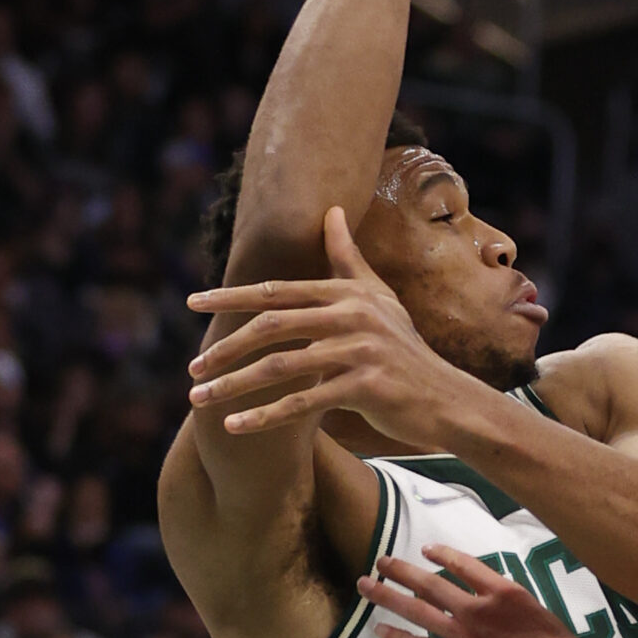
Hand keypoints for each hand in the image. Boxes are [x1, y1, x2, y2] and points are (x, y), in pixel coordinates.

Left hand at [186, 206, 483, 440]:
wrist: (445, 398)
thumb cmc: (405, 348)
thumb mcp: (378, 298)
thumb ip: (348, 258)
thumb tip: (332, 211)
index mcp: (348, 294)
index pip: (277, 291)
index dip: (231, 296)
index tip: (192, 302)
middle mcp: (353, 316)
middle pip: (271, 326)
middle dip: (225, 347)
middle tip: (193, 368)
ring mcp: (360, 351)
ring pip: (280, 366)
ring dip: (234, 385)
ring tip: (200, 400)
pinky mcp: (366, 387)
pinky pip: (303, 402)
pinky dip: (265, 416)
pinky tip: (234, 426)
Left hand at [360, 545, 608, 637]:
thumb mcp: (542, 618)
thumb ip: (517, 613)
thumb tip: (506, 617)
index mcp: (506, 592)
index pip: (466, 565)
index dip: (443, 555)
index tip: (425, 549)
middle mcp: (480, 608)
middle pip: (432, 583)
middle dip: (402, 571)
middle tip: (380, 561)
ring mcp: (468, 637)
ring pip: (419, 610)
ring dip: (389, 596)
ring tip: (366, 586)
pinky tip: (381, 631)